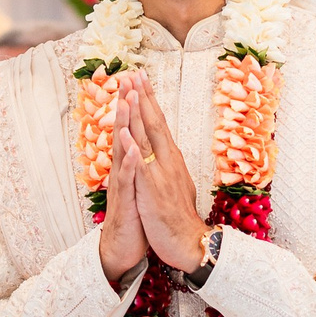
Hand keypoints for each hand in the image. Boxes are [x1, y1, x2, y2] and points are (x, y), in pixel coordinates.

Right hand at [97, 80, 150, 286]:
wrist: (122, 251)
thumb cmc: (134, 219)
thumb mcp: (139, 188)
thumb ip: (138, 166)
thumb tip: (142, 146)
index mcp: (131, 166)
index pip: (133, 130)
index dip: (134, 106)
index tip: (137, 81)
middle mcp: (123, 172)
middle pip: (124, 133)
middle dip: (126, 106)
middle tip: (127, 79)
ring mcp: (122, 186)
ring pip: (122, 152)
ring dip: (123, 127)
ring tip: (125, 102)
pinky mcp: (124, 204)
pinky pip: (126, 182)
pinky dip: (130, 165)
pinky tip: (132, 149)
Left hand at [131, 75, 206, 271]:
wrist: (190, 243)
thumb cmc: (179, 217)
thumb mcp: (174, 184)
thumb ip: (168, 166)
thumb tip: (165, 152)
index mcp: (171, 159)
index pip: (159, 123)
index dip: (149, 101)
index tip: (141, 80)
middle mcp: (167, 161)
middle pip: (154, 123)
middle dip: (143, 97)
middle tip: (134, 73)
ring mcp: (160, 174)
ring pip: (147, 138)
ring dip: (138, 113)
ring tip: (130, 91)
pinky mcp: (152, 190)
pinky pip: (140, 166)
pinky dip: (132, 148)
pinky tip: (125, 133)